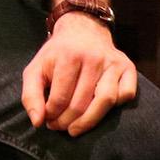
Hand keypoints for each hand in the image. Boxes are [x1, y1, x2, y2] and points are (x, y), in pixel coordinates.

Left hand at [20, 14, 137, 136]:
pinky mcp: (128, 67)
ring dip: (89, 121)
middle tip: (60, 127)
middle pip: (82, 102)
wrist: (82, 30)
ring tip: (75, 128)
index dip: (52, 114)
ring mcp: (113, 62)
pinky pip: (126, 95)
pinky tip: (98, 109)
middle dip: (67, 121)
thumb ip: (30, 95)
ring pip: (106, 101)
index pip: (60, 97)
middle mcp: (93, 58)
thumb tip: (38, 122)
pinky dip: (114, 108)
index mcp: (69, 56)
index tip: (47, 121)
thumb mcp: (35, 69)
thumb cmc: (57, 55)